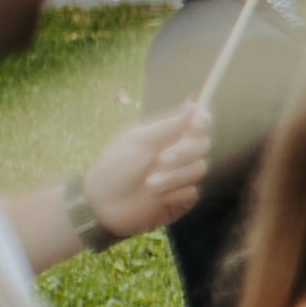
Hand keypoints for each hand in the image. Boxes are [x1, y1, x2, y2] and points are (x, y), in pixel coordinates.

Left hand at [72, 99, 209, 241]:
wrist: (103, 204)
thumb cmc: (115, 167)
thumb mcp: (139, 140)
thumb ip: (169, 124)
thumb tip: (193, 102)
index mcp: (167, 135)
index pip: (196, 123)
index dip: (201, 120)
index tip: (197, 123)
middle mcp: (178, 153)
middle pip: (202, 145)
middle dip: (183, 153)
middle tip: (160, 160)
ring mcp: (182, 176)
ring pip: (198, 169)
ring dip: (173, 177)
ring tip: (149, 184)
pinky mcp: (183, 198)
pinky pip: (193, 192)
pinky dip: (175, 193)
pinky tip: (157, 198)